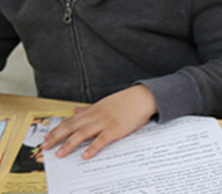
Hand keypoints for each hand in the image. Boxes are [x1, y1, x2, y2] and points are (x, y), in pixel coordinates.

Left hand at [41, 85, 156, 158]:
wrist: (143, 98)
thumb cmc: (125, 101)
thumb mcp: (104, 103)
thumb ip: (88, 108)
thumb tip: (74, 110)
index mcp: (93, 109)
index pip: (70, 120)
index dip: (57, 129)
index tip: (46, 137)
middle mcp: (96, 116)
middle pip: (71, 127)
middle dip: (57, 137)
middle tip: (45, 146)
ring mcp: (105, 122)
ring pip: (83, 133)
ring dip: (70, 144)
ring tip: (60, 153)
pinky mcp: (116, 129)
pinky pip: (101, 140)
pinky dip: (93, 148)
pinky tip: (85, 156)